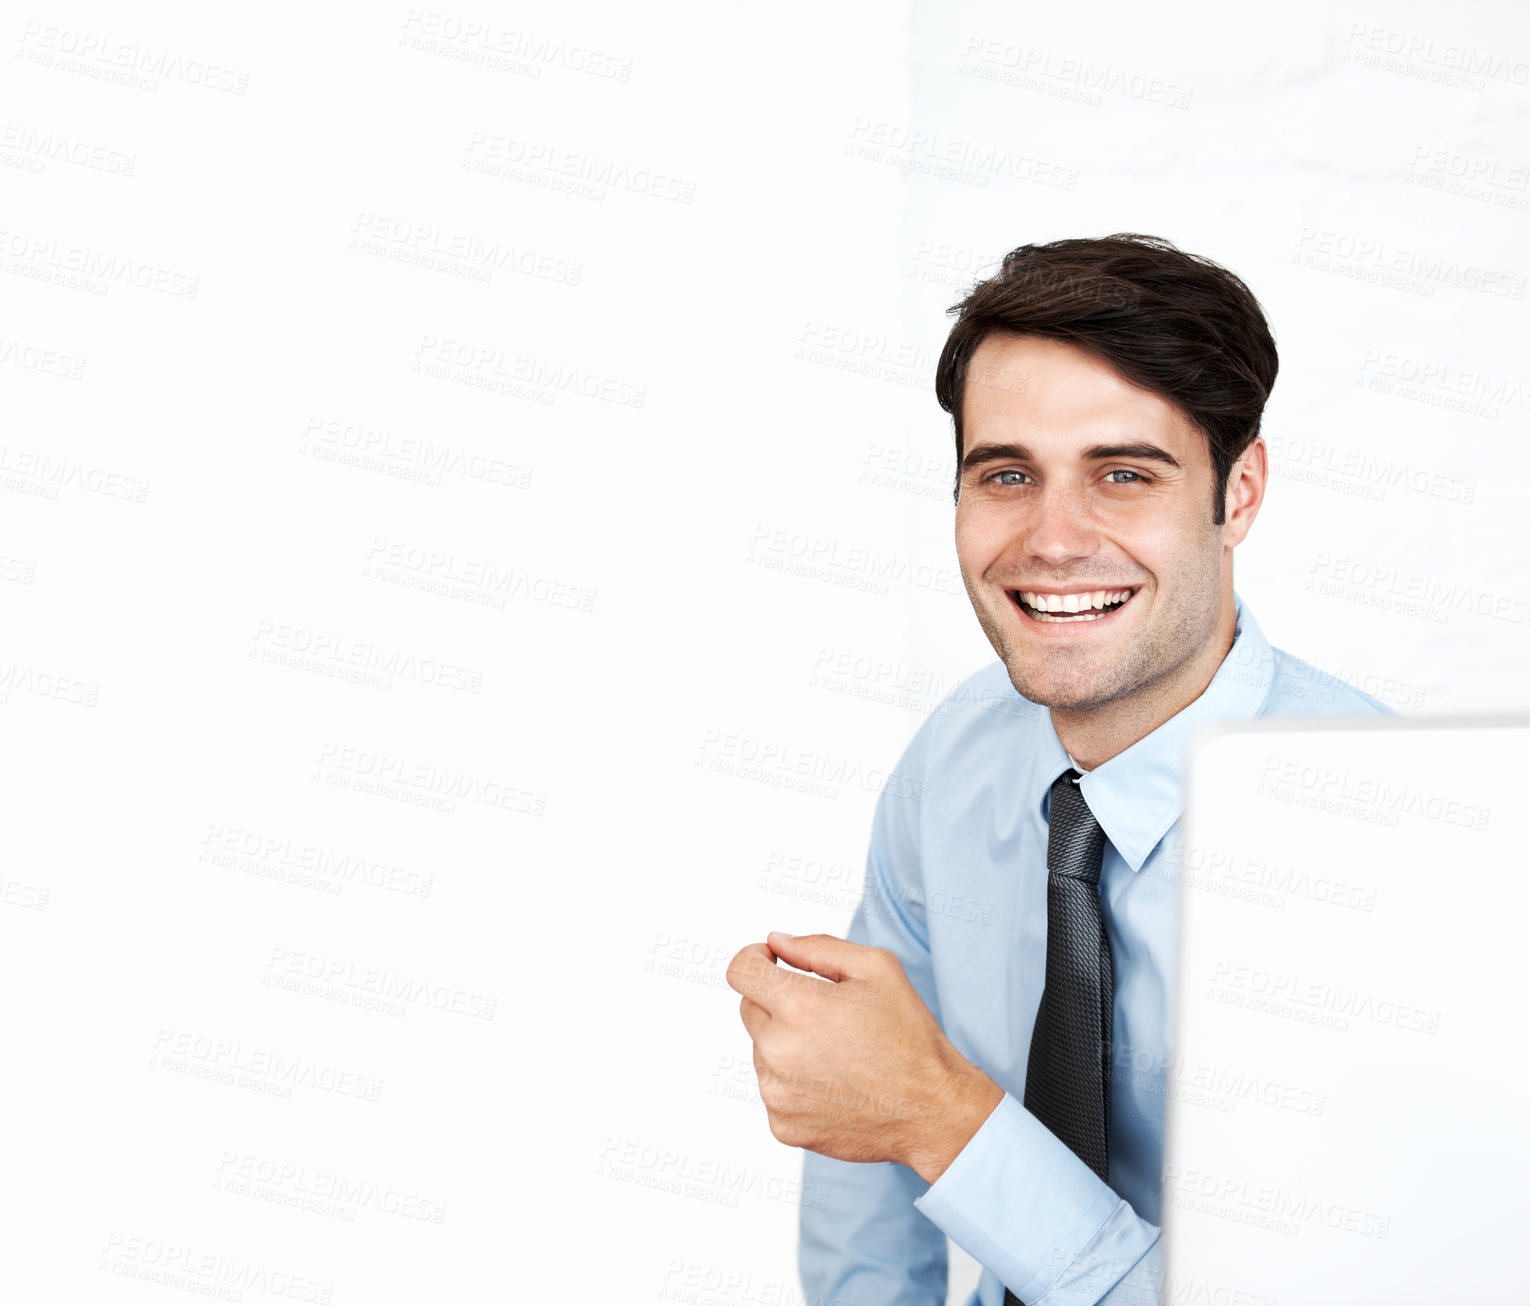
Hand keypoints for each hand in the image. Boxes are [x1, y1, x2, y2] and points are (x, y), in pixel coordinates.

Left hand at [725, 931, 1003, 1183]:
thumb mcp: (877, 968)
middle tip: (824, 1014)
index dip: (755, 958)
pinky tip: (834, 1085)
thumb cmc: (909, 1035)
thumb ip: (817, 947)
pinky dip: (794, 1082)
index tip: (774, 962)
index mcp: (799, 1006)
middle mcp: (778, 1051)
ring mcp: (776, 1093)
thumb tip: (776, 942)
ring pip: (760, 1050)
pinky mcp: (782, 1125)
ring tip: (837, 1055)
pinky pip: (773, 1088)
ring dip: (786, 1043)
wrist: (932, 1112)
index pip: (741, 970)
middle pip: (749, 1008)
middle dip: (777, 1001)